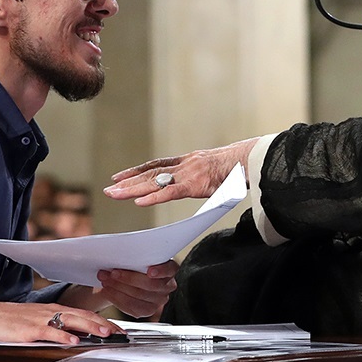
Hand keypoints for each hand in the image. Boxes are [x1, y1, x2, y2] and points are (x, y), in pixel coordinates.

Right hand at [0, 301, 123, 344]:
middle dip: (103, 324)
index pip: (85, 314)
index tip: (118, 330)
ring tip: (104, 334)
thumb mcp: (38, 321)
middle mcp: (50, 312)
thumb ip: (57, 326)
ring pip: (70, 321)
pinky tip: (73, 342)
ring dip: (89, 327)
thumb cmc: (10, 320)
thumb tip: (76, 336)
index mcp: (54, 310)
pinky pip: (49, 332)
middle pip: (83, 316)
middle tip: (120, 333)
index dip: (103, 321)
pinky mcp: (28, 329)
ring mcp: (40, 320)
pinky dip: (62, 336)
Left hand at [69, 260, 178, 319]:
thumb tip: (119, 247)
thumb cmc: (133, 264)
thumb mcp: (137, 256)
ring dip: (118, 288)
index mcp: (169, 269)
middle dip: (128, 278)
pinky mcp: (147, 310)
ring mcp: (158, 300)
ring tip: (105, 280)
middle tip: (112, 273)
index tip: (149, 271)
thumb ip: (135, 254)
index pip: (169, 269)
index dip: (160, 271)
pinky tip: (108, 290)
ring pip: (139, 296)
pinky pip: (132, 307)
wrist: (127, 279)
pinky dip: (117, 298)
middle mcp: (167, 286)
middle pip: (150, 285)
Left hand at [103, 139, 258, 205]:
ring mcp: (189, 173)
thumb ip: (208, 179)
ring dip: (132, 189)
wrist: (253, 159)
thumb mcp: (219, 171)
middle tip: (108, 189)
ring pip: (155, 182)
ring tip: (113, 194)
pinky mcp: (196, 184)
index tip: (120, 176)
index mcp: (189, 161)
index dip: (137, 171)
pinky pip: (170, 192)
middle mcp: (185, 164)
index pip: (157, 165)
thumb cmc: (241, 167)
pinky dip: (153, 197)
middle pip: (150, 174)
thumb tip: (211, 185)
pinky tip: (138, 202)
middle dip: (127, 182)